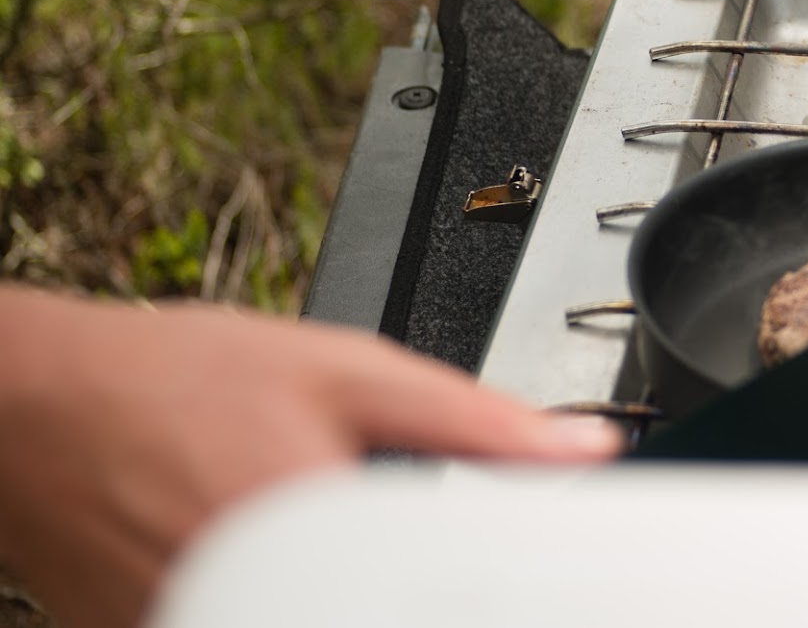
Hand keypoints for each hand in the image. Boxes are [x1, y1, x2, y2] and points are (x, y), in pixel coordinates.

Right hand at [0, 289, 620, 627]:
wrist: (40, 404)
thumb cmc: (177, 380)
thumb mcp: (351, 373)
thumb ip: (480, 423)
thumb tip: (585, 451)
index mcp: (317, 540)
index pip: (438, 595)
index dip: (472, 583)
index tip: (444, 540)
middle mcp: (252, 606)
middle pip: (377, 600)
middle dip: (389, 577)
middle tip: (331, 493)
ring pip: (311, 610)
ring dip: (332, 584)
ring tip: (272, 506)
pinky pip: (250, 622)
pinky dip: (278, 595)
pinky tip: (242, 535)